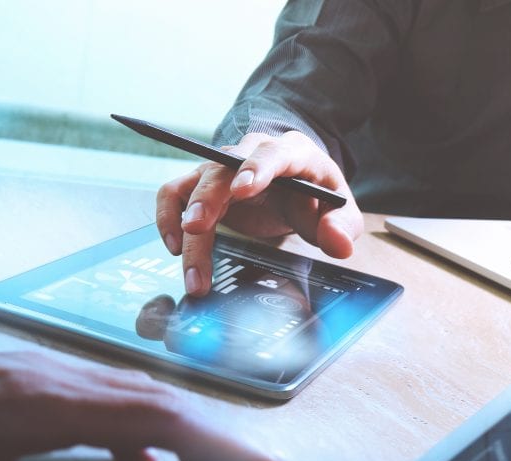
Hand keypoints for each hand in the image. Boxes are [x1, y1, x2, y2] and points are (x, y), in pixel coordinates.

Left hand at [0, 351, 282, 460]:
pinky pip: (95, 396)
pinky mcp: (9, 379)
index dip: (212, 445)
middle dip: (210, 436)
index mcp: (37, 405)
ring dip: (177, 428)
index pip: (152, 417)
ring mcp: (26, 372)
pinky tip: (129, 454)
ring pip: (125, 392)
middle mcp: (43, 377)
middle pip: (151, 397)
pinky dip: (133, 424)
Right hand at [156, 131, 363, 295]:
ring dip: (183, 217)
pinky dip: (168, 215)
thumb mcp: (339, 210)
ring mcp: (223, 168)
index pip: (272, 154)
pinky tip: (174, 246)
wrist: (295, 185)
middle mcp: (250, 154)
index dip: (256, 169)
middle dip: (208, 197)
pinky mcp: (203, 185)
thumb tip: (339, 245)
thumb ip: (342, 226)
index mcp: (291, 154)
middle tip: (197, 229)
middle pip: (222, 167)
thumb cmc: (316, 196)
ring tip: (182, 256)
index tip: (243, 190)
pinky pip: (174, 192)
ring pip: (195, 183)